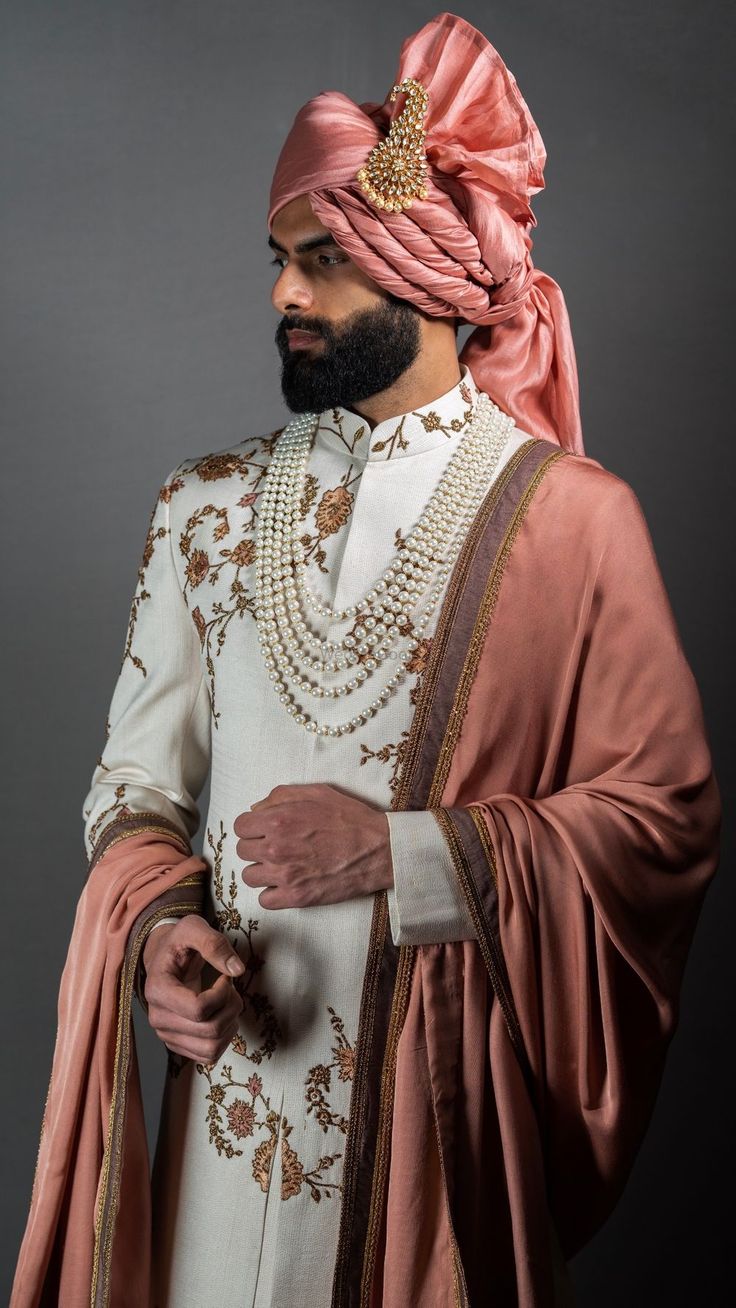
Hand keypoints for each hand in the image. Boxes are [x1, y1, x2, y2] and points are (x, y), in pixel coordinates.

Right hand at [141, 915, 244, 1063]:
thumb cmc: (180, 942)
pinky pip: (209, 1056)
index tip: (224, 977)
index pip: (198, 1009)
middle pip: (209, 1030)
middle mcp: (157, 1018)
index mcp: (157, 990)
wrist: (166, 958)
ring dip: (230, 1024)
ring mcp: (167, 1035)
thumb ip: (214, 943)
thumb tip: (237, 970)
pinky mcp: (178, 1045)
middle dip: (231, 1007)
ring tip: (227, 1003)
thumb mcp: (194, 927)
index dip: (222, 994)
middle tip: (230, 988)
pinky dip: (224, 1038)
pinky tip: (222, 1016)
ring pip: (211, 1048)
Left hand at [233, 782, 393, 909]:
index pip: (240, 827)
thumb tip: (255, 809)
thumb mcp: (315, 792)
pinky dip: (272, 894)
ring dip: (261, 871)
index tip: (263, 831)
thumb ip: (279, 796)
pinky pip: (265, 900)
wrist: (378, 849)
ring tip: (281, 866)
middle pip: (242, 851)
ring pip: (249, 877)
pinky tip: (286, 884)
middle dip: (256, 847)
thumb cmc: (349, 818)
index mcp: (278, 820)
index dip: (252, 828)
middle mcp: (276, 848)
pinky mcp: (296, 897)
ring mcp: (285, 875)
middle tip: (276, 847)